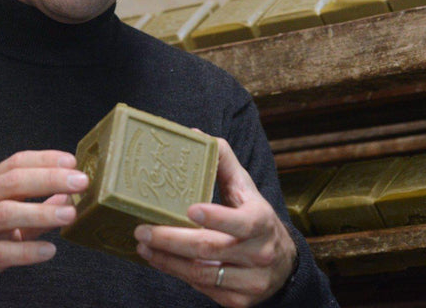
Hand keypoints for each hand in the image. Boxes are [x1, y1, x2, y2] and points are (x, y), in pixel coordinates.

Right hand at [0, 150, 88, 306]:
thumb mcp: (4, 222)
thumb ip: (35, 210)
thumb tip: (68, 197)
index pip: (15, 163)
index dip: (44, 159)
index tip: (72, 161)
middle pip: (11, 182)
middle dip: (48, 179)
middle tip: (80, 182)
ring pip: (4, 213)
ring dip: (40, 212)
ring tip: (69, 215)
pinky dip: (25, 251)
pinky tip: (48, 251)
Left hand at [134, 138, 295, 307]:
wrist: (284, 266)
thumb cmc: (257, 218)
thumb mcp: (246, 188)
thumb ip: (223, 161)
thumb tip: (196, 134)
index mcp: (262, 221)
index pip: (241, 222)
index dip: (215, 217)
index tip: (189, 209)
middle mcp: (259, 254)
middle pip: (209, 249)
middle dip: (171, 240)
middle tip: (142, 230)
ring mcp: (249, 281)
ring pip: (200, 273)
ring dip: (167, 260)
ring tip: (143, 246)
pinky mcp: (237, 301)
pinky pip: (201, 289)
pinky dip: (177, 274)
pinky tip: (160, 260)